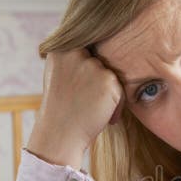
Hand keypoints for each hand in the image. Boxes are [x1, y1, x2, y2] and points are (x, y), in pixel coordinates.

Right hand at [26, 49, 123, 167]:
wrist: (60, 134)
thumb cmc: (61, 107)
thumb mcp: (59, 74)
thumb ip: (74, 58)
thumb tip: (96, 48)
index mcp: (60, 48)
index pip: (86, 46)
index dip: (89, 68)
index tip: (83, 87)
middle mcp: (75, 52)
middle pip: (100, 60)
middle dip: (98, 79)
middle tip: (86, 99)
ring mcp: (92, 65)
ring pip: (110, 74)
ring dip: (107, 92)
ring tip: (91, 108)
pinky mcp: (108, 79)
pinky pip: (121, 89)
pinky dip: (117, 104)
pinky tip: (103, 115)